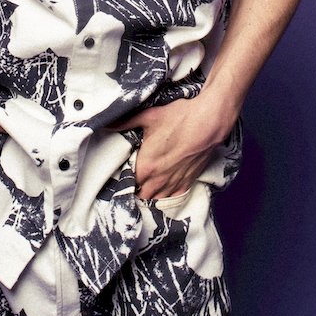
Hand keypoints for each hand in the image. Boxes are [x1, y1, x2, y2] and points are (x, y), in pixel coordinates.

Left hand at [112, 95, 236, 200]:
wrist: (209, 122)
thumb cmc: (179, 118)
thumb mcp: (148, 116)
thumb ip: (125, 122)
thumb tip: (106, 123)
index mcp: (145, 166)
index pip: (127, 184)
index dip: (123, 180)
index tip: (121, 174)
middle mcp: (159, 179)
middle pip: (141, 195)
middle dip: (135, 189)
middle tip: (132, 179)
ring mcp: (174, 183)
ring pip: (156, 199)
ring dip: (150, 194)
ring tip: (146, 185)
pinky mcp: (188, 182)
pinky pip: (173, 198)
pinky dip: (167, 195)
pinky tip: (163, 188)